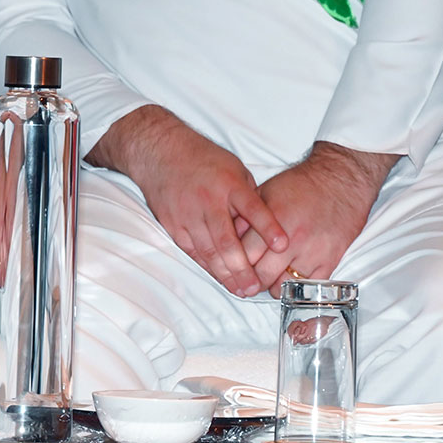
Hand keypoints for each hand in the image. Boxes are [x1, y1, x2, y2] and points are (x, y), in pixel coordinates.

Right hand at [88, 105, 287, 296]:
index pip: (253, 209)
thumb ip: (248, 197)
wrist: (160, 153)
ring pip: (208, 250)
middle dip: (242, 267)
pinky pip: (191, 250)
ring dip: (224, 273)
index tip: (282, 245)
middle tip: (254, 287)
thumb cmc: (203, 160)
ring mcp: (187, 214)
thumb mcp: (234, 169)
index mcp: (230, 185)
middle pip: (226, 240)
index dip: (268, 228)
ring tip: (240, 289)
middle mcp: (208, 201)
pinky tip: (218, 276)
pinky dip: (205, 265)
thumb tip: (263, 226)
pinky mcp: (173, 223)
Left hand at [243, 142, 394, 295]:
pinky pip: (310, 286)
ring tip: (265, 282)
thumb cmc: (300, 185)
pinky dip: (296, 289)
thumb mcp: (264, 192)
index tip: (228, 269)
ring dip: (271, 286)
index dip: (233, 264)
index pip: (244, 254)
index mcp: (272, 221)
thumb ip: (245, 216)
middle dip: (249, 280)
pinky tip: (287, 283)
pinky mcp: (330, 260)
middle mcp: (291, 240)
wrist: (339, 181)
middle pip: (261, 274)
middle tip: (244, 282)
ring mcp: (312, 252)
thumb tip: (228, 236)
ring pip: (284, 284)